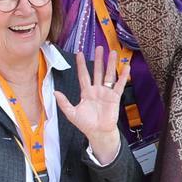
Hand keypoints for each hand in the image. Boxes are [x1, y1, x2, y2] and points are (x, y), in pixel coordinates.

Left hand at [53, 45, 127, 160]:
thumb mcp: (72, 113)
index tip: (80, 54)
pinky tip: (126, 67)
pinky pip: (119, 85)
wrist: (98, 133)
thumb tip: (55, 92)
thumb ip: (64, 103)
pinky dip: (123, 76)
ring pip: (109, 75)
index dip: (81, 65)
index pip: (83, 75)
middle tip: (99, 48)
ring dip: (111, 64)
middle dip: (98, 60)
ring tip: (113, 53)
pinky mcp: (115, 97)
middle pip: (98, 71)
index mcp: (86, 92)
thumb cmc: (86, 124)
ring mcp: (106, 92)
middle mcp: (97, 90)